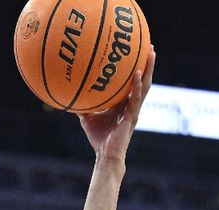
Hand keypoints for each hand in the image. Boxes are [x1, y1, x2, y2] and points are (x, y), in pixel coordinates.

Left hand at [79, 46, 155, 160]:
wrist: (105, 154)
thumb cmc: (98, 138)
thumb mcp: (87, 118)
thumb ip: (81, 106)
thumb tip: (67, 96)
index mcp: (124, 103)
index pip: (132, 82)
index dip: (136, 68)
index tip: (136, 52)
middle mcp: (132, 104)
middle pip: (143, 80)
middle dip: (147, 63)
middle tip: (150, 45)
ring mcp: (134, 109)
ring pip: (145, 86)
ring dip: (149, 69)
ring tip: (151, 53)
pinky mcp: (132, 116)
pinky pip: (136, 98)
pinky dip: (137, 86)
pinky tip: (137, 74)